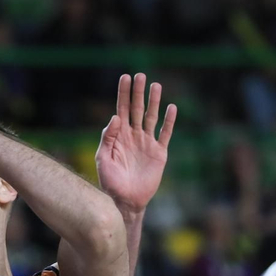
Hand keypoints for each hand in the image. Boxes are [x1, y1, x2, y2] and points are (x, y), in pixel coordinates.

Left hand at [97, 72, 176, 212]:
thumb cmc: (110, 181)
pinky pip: (165, 134)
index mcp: (119, 136)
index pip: (121, 109)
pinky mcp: (159, 153)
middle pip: (137, 109)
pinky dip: (169, 122)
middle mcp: (134, 136)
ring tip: (156, 86)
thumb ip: (107, 138)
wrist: (125, 200)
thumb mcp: (103, 159)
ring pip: (151, 118)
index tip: (125, 77)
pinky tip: (171, 108)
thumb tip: (115, 117)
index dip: (123, 94)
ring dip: (154, 102)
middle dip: (138, 93)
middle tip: (140, 75)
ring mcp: (147, 143)